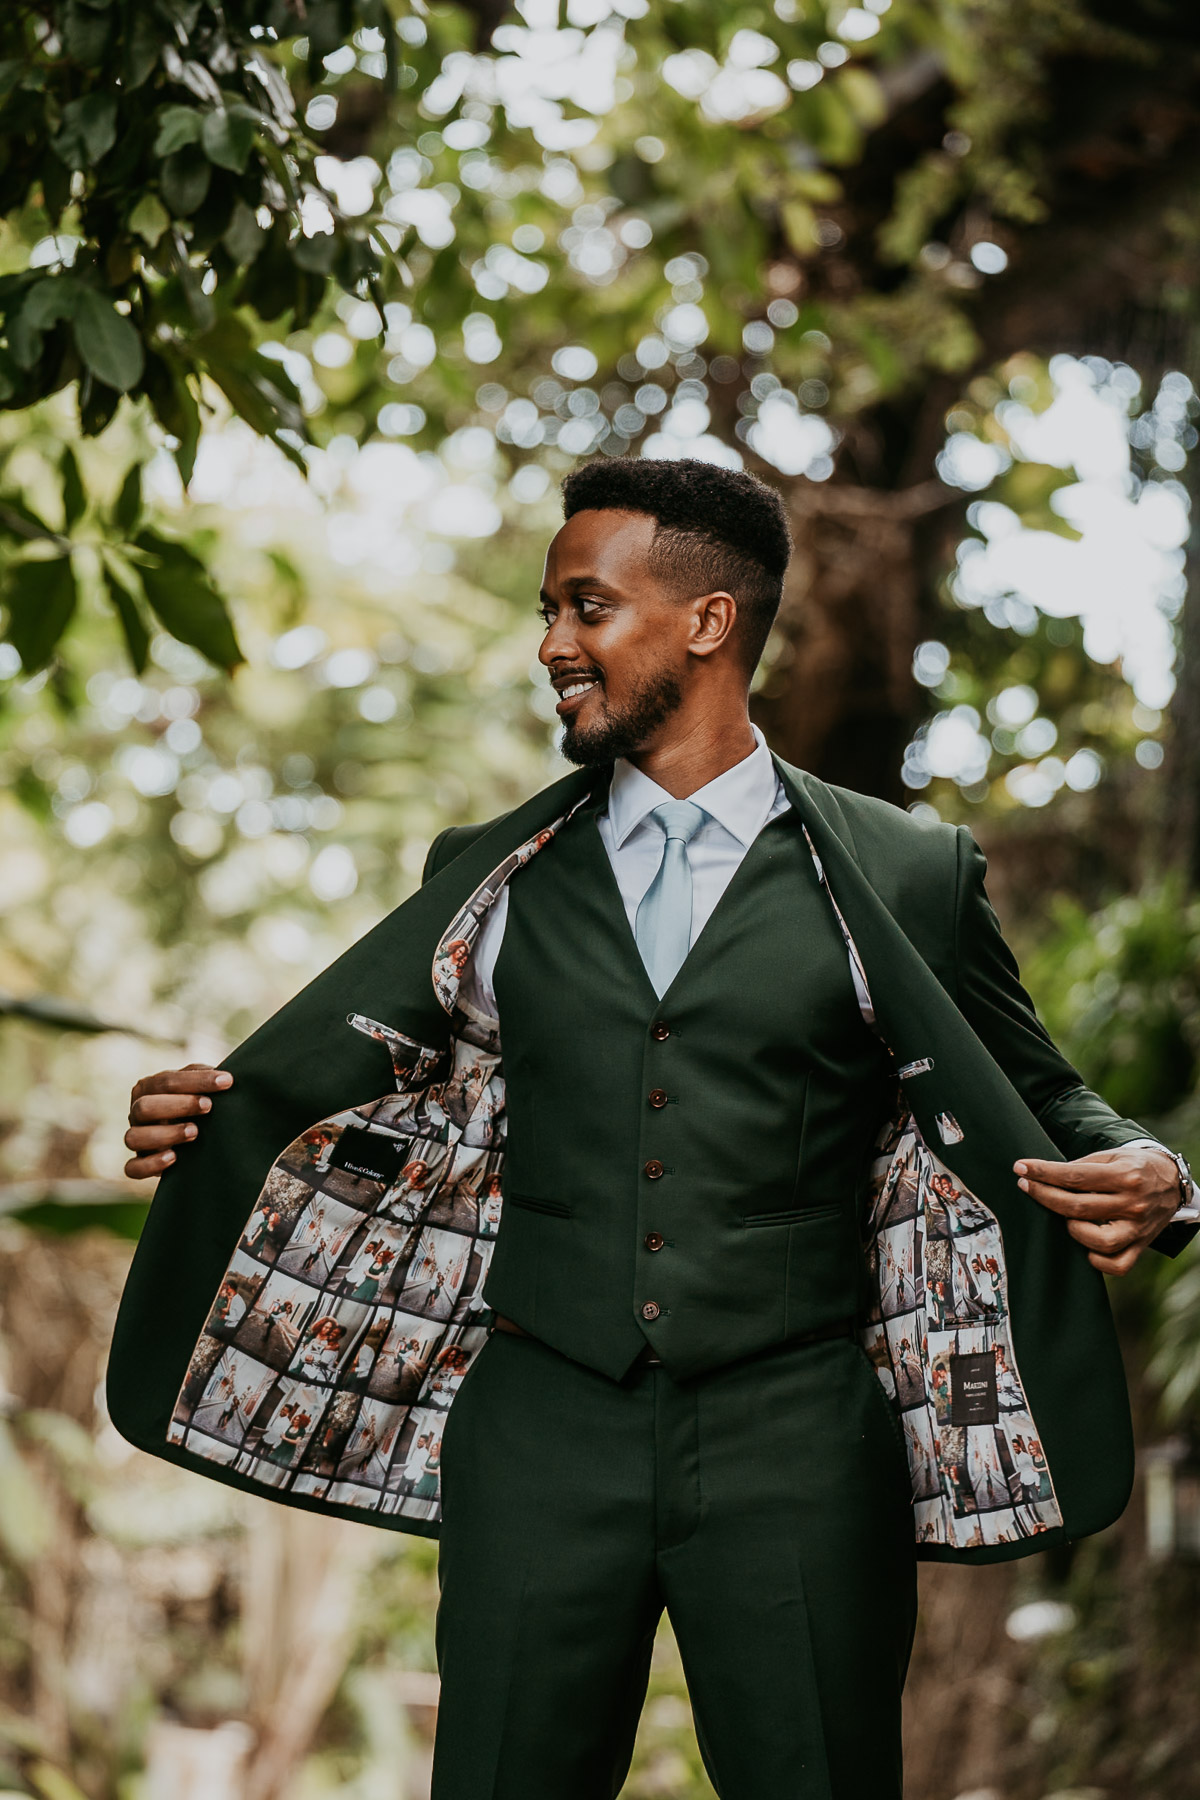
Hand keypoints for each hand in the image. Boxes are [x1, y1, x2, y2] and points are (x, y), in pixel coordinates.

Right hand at [124, 1064, 232, 1179]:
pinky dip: (151, 1164)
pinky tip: (174, 1158)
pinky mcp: (138, 1164)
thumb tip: (226, 1076)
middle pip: (145, 1107)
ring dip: (165, 1135)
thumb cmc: (198, 1105)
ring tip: (195, 1132)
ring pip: (134, 1138)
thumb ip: (207, 1078)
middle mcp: (137, 1112)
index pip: (166, 1081)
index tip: (226, 1081)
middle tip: (208, 1106)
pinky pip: (133, 1168)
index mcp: (149, 1088)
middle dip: (178, 1105)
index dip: (197, 1081)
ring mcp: (136, 1138)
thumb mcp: (200, 1088)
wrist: (194, 1140)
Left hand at [1013, 1146, 1181, 1274]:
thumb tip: (1046, 1176)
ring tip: (1064, 1217)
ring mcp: (1138, 1228)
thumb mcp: (1112, 1156)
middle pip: (1079, 1208)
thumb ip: (1082, 1167)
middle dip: (1045, 1196)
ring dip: (1072, 1230)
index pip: (1075, 1177)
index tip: (1021, 1168)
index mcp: (1125, 1176)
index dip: (1044, 1173)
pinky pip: (1117, 1265)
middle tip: (1026, 1186)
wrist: (1172, 1182)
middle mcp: (1133, 1204)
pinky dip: (1097, 1261)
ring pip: (1098, 1241)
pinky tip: (1085, 1246)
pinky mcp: (1141, 1246)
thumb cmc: (1134, 1167)